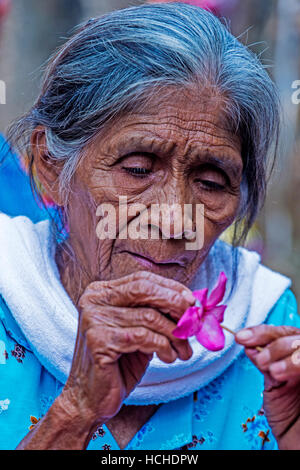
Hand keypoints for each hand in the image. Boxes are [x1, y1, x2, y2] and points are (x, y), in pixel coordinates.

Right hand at [60, 270, 194, 432]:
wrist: (90, 397)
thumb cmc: (119, 363)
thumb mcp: (140, 330)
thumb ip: (156, 312)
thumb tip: (190, 302)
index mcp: (102, 292)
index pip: (141, 279)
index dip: (170, 288)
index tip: (191, 301)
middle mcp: (94, 300)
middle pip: (144, 290)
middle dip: (175, 304)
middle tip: (192, 322)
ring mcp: (93, 319)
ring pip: (149, 316)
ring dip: (174, 335)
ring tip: (182, 350)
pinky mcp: (98, 341)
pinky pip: (143, 337)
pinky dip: (163, 346)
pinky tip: (168, 357)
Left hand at [236, 325, 299, 449]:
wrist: (298, 439)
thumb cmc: (289, 412)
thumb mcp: (273, 382)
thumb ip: (264, 361)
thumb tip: (247, 343)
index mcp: (295, 352)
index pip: (283, 332)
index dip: (262, 332)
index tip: (241, 337)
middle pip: (295, 337)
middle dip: (274, 344)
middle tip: (259, 359)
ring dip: (284, 354)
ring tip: (271, 370)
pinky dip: (293, 364)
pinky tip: (279, 372)